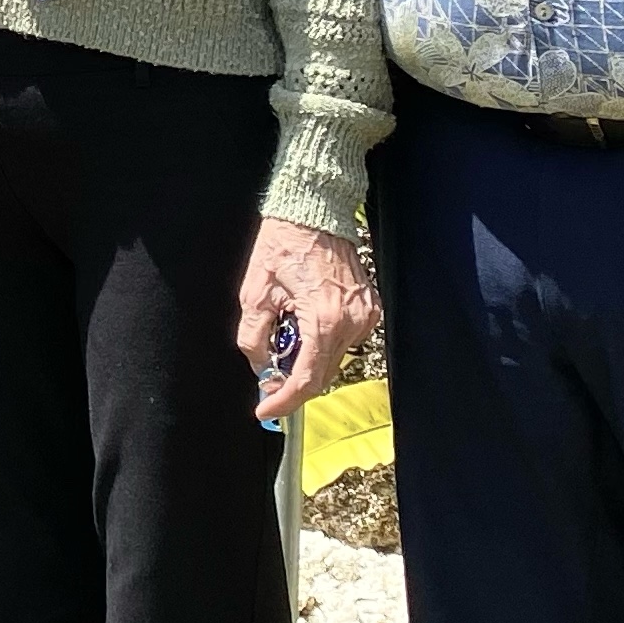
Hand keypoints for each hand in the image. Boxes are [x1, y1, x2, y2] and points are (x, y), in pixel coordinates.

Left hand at [239, 216, 377, 420]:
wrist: (314, 212)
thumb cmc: (284, 243)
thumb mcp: (256, 292)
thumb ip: (254, 336)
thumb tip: (261, 365)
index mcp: (325, 319)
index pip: (306, 379)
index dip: (284, 401)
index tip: (265, 410)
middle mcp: (352, 322)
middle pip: (322, 374)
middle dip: (292, 381)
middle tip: (267, 377)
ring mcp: (365, 315)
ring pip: (333, 360)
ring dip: (306, 361)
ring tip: (283, 338)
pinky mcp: (369, 308)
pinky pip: (344, 341)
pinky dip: (321, 344)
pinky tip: (302, 327)